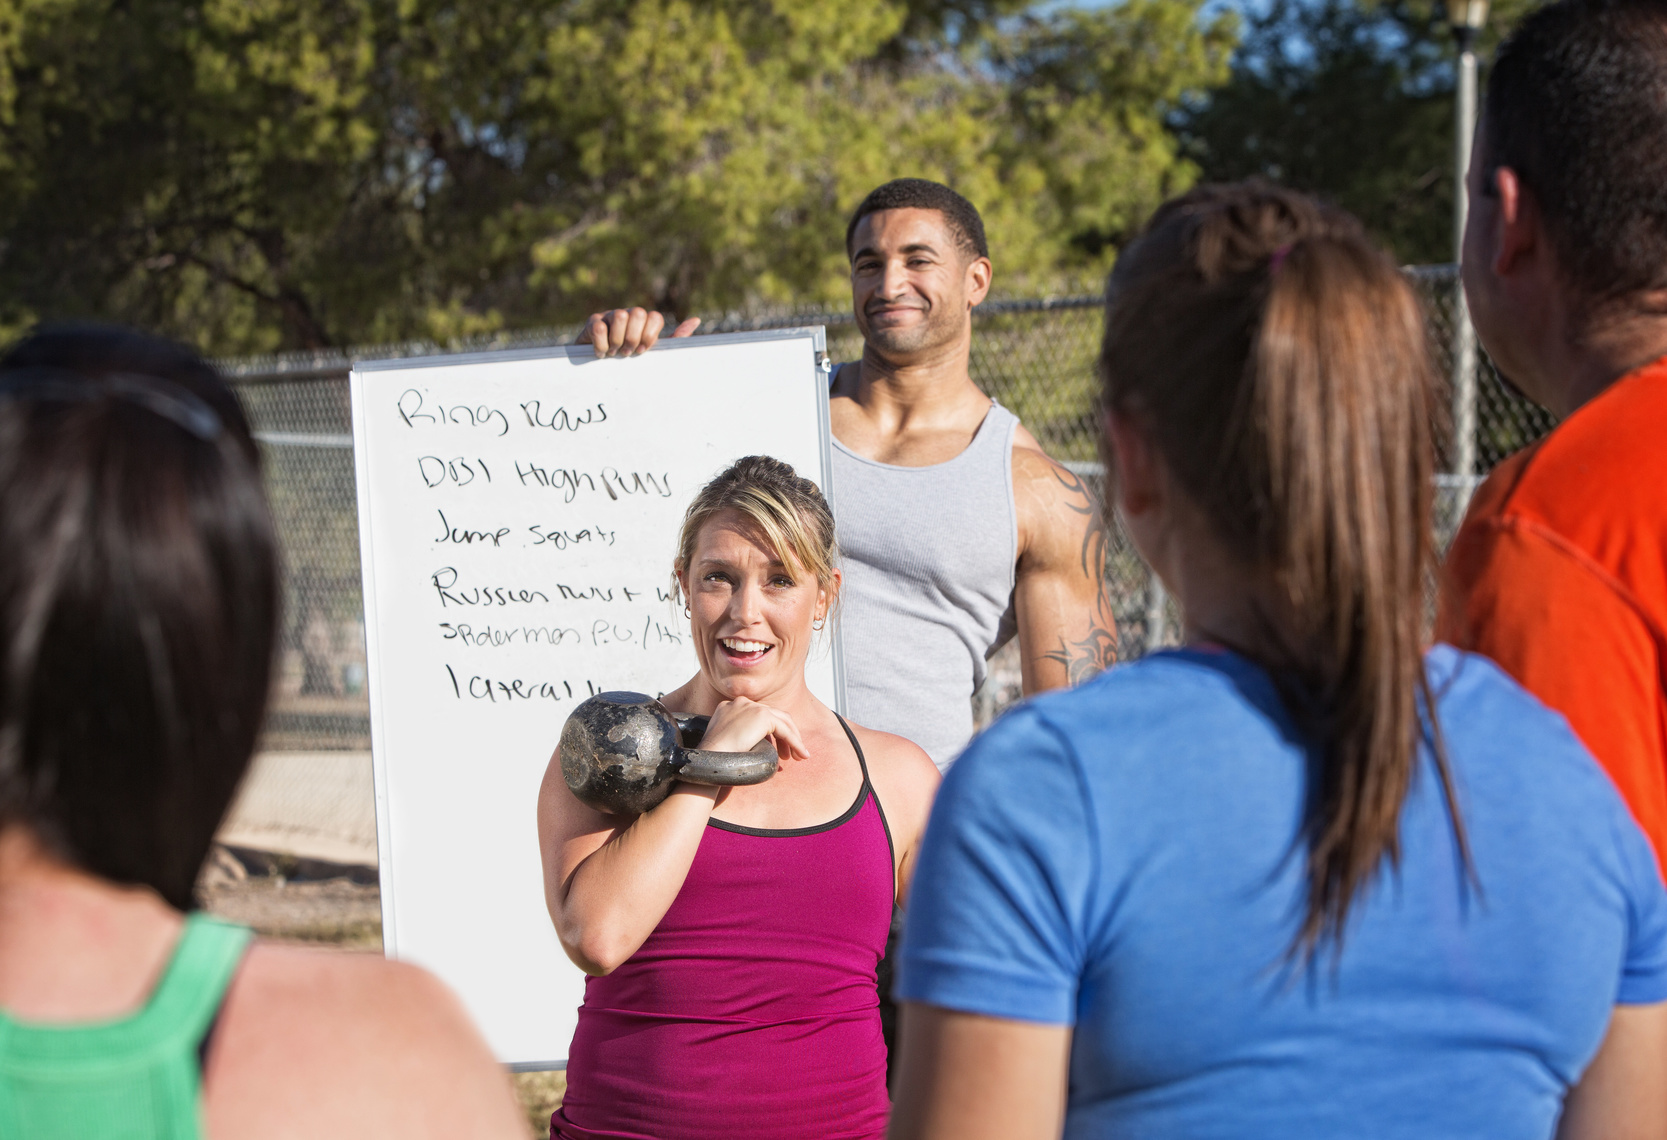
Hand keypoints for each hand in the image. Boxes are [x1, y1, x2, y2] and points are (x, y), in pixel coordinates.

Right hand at [579, 307, 700, 356]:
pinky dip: (602, 344)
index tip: (643, 352)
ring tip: (614, 354)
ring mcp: (610, 315)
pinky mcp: (593, 322)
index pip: (655, 317)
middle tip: (628, 354)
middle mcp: (629, 315)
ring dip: (618, 340)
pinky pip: (599, 326)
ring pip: (620, 316)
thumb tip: (696, 320)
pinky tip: (601, 354)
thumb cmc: (630, 360)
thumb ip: (674, 339)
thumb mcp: (654, 353)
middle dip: (634, 338)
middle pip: (638, 313)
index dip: (650, 336)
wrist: (600, 368)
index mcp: (645, 322)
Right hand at [699, 697, 809, 765]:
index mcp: (731, 706)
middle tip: (790, 755)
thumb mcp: (727, 742)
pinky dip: (794, 743)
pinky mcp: (762, 715)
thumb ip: (743, 737)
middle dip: (786, 736)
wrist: (710, 757)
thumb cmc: (715, 758)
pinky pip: (785, 730)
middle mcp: (742, 702)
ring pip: (782, 721)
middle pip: (773, 716)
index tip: (777, 750)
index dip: (772, 733)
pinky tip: (800, 755)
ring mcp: (752, 707)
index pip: (759, 715)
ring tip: (798, 757)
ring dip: (793, 739)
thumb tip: (765, 748)